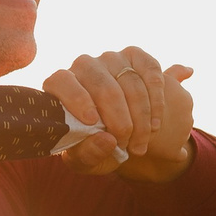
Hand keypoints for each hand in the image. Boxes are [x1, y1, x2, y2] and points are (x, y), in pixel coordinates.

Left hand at [45, 48, 196, 181]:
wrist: (119, 132)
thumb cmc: (93, 145)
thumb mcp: (86, 160)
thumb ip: (89, 154)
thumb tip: (107, 140)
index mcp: (60, 87)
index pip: (62, 81)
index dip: (77, 99)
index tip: (91, 121)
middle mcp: (83, 66)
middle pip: (103, 86)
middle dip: (119, 121)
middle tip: (125, 144)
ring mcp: (110, 58)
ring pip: (130, 83)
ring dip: (141, 118)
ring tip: (140, 144)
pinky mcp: (135, 55)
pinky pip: (150, 72)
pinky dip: (156, 101)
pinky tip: (154, 124)